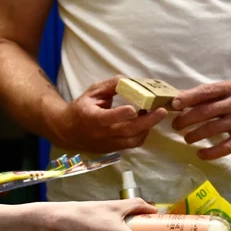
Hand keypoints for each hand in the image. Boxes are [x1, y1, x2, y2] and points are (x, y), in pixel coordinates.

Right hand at [53, 77, 167, 152]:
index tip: (133, 109)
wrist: (69, 131)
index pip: (105, 118)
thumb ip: (111, 85)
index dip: (119, 115)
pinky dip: (142, 133)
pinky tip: (145, 122)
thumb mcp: (93, 92)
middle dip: (147, 121)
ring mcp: (108, 144)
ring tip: (154, 113)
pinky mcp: (113, 150)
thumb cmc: (82, 107)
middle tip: (162, 111)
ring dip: (147, 127)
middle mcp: (100, 134)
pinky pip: (132, 144)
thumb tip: (130, 81)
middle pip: (127, 131)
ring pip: (133, 140)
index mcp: (90, 117)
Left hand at [171, 81, 230, 160]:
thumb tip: (183, 98)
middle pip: (206, 111)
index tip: (174, 104)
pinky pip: (225, 147)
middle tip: (176, 125)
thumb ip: (212, 94)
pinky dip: (211, 152)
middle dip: (187, 119)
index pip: (206, 91)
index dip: (188, 98)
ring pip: (213, 129)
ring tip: (187, 138)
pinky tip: (201, 154)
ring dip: (196, 135)